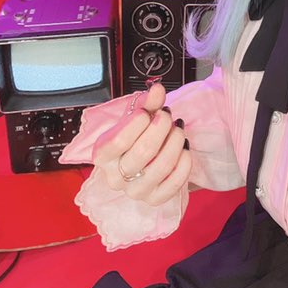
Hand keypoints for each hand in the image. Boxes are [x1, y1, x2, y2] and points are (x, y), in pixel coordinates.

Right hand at [93, 82, 191, 206]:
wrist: (141, 160)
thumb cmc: (135, 136)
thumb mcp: (135, 116)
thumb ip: (146, 102)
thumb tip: (157, 89)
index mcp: (102, 155)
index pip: (119, 140)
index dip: (138, 121)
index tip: (148, 110)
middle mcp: (115, 177)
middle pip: (144, 151)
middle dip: (161, 127)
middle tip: (168, 115)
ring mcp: (135, 191)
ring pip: (162, 165)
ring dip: (176, 141)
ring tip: (178, 129)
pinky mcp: (155, 199)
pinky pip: (175, 182)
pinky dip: (185, 161)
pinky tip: (184, 148)